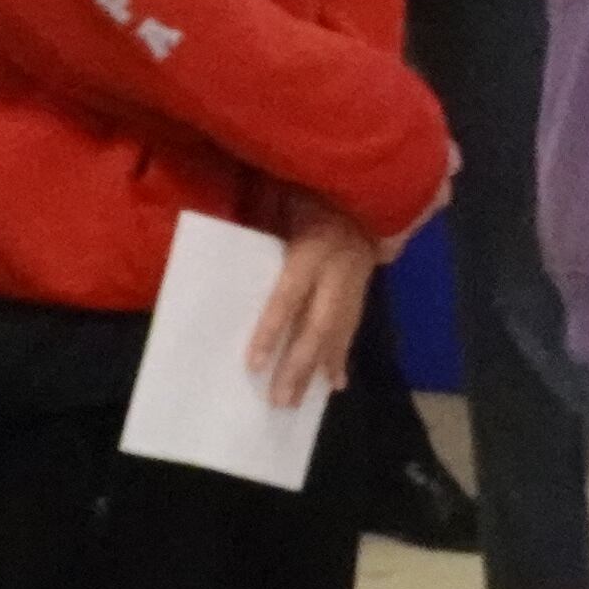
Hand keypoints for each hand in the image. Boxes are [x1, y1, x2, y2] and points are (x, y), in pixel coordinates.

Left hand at [246, 203, 382, 410]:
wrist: (367, 187)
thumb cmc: (311, 193)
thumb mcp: (281, 202)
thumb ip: (260, 228)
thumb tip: (221, 266)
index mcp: (315, 247)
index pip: (289, 295)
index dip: (272, 329)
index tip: (254, 364)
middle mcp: (339, 269)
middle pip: (319, 324)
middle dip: (299, 365)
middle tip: (280, 401)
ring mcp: (356, 281)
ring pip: (338, 331)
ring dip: (318, 369)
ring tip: (299, 401)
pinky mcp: (364, 288)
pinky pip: (352, 326)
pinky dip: (341, 356)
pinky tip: (335, 383)